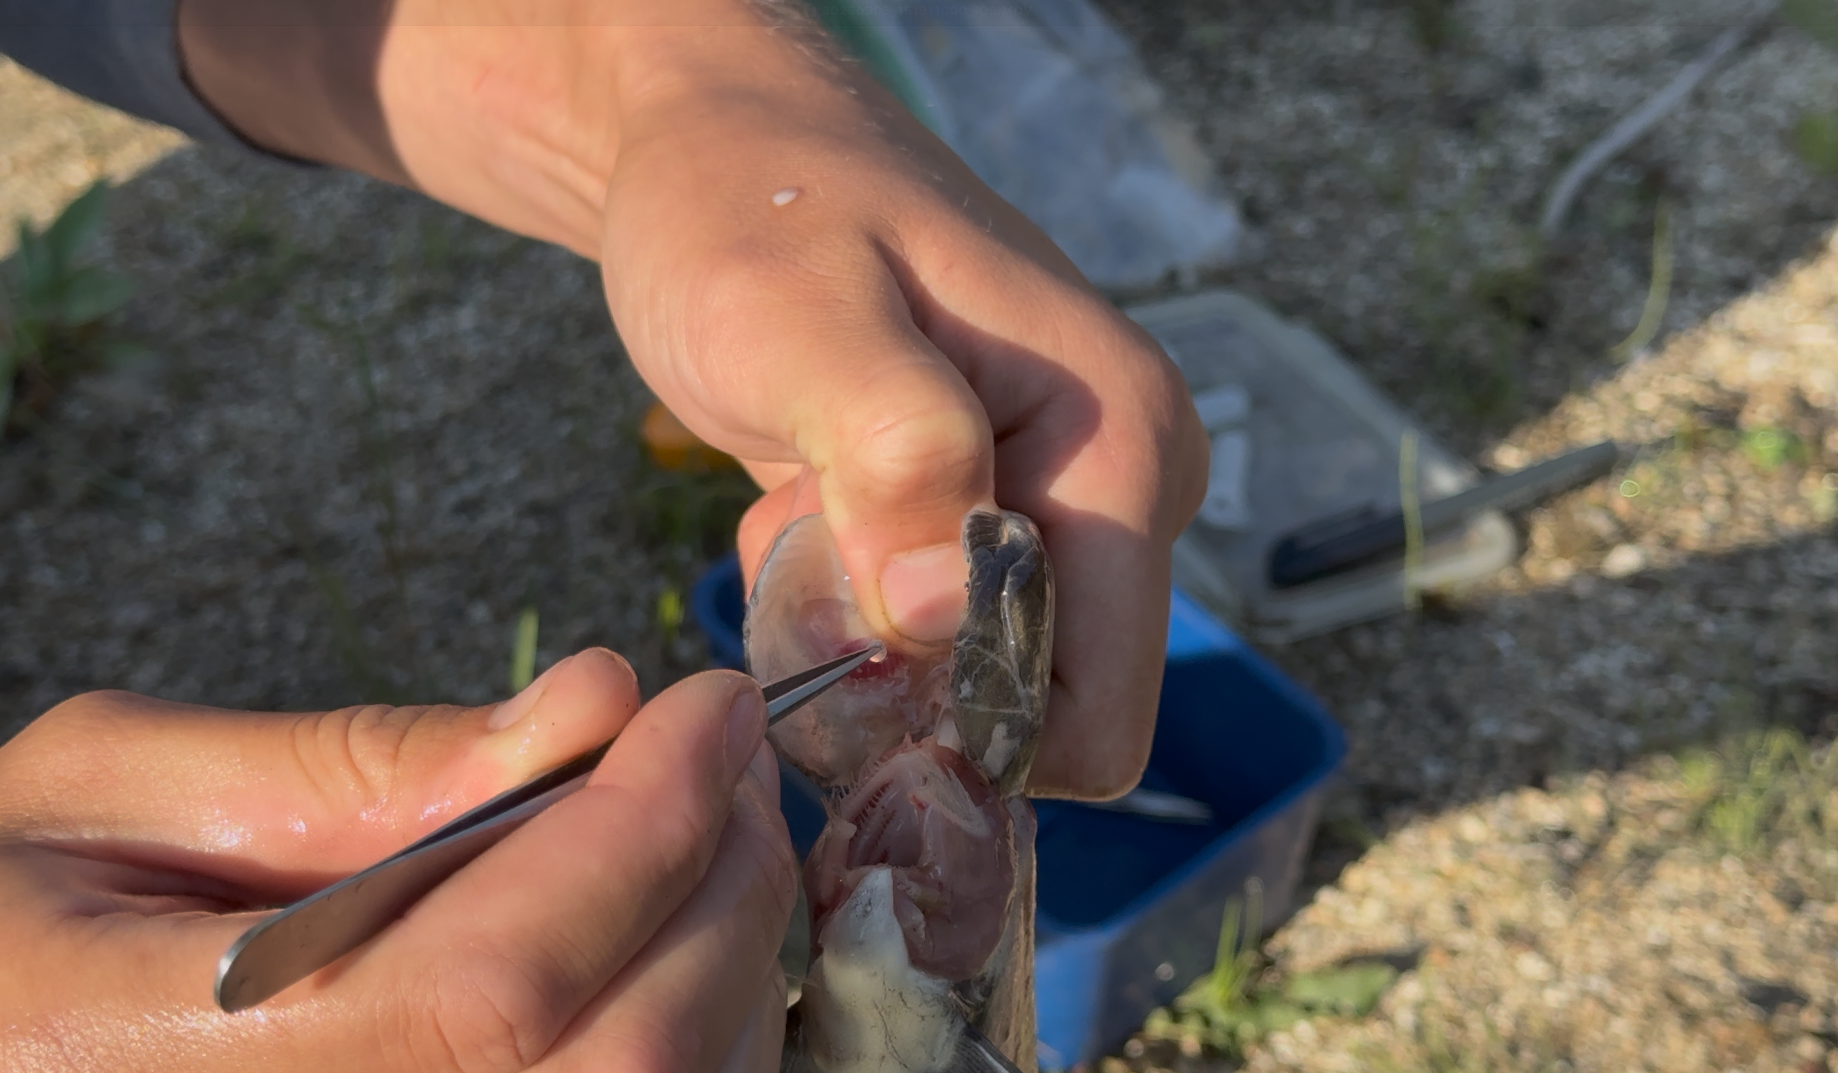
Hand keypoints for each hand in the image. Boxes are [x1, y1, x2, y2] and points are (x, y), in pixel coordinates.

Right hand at [0, 651, 795, 1071]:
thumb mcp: (104, 793)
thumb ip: (355, 760)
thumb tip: (592, 701)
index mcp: (191, 1068)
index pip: (505, 972)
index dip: (644, 824)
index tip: (706, 702)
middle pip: (627, 1055)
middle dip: (719, 878)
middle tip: (725, 754)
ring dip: (733, 959)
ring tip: (708, 835)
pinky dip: (702, 1036)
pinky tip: (670, 946)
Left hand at [177, 0, 1210, 799]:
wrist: (713, 146)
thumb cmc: (747, 207)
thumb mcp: (796, 315)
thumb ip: (893, 454)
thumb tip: (943, 616)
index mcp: (1122, 445)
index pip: (1093, 713)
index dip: (961, 726)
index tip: (842, 653)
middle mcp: (1124, 487)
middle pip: (1037, 712)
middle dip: (907, 686)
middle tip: (801, 564)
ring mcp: (1065, 501)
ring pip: (977, 684)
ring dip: (864, 647)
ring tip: (795, 515)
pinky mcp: (1000, 513)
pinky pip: (937, 642)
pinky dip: (850, 613)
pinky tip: (801, 509)